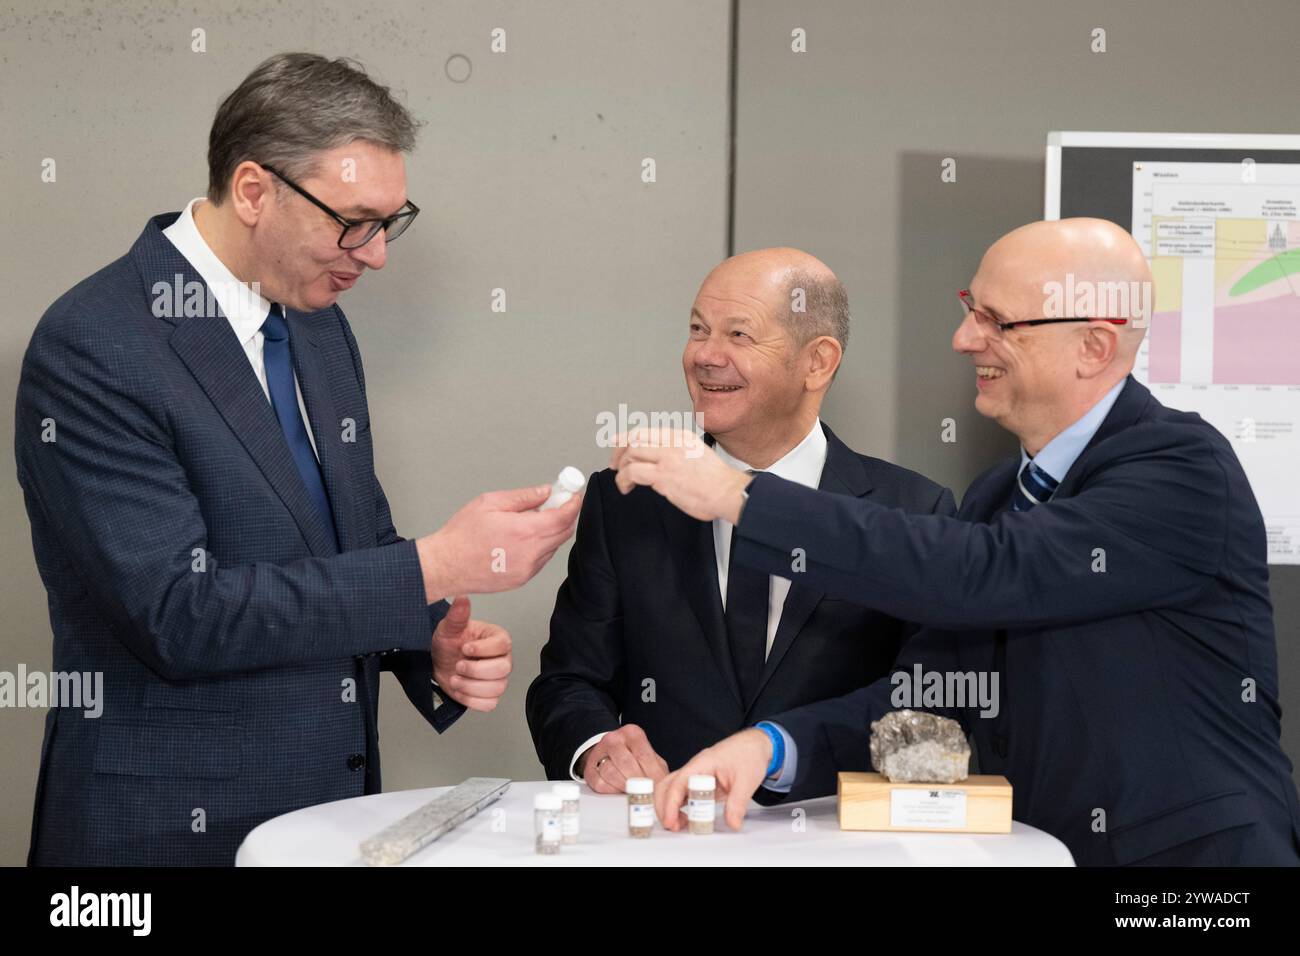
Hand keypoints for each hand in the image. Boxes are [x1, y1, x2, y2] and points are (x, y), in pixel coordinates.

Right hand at [416, 484, 581, 598]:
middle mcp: (530, 554)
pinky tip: (521, 539)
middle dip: (565, 515)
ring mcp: (527, 570)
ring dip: (551, 532)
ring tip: (530, 521)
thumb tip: (545, 492)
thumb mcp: (490, 503)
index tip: (574, 495)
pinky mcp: (521, 579)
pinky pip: (540, 560)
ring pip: (552, 547)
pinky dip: (540, 546)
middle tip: (555, 503)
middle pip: (564, 533)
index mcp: (524, 531)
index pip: (564, 517)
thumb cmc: (461, 535)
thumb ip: (523, 497)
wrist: (445, 566)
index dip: (573, 503)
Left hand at [430, 595, 512, 711]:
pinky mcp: (490, 696)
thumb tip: (462, 598)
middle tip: (458, 665)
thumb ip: (457, 615)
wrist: (439, 662)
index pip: (503, 645)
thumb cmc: (448, 642)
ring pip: (496, 689)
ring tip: (455, 678)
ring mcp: (499, 679)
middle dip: (476, 670)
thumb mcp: (449, 627)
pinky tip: (460, 689)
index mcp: (498, 639)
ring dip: (470, 687)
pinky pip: (489, 704)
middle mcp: (503, 659)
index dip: (483, 649)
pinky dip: (471, 700)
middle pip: (503, 670)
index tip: (465, 648)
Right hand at [579, 724, 669, 793]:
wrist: (609, 754)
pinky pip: (600, 784)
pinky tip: (619, 790)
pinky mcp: (589, 769)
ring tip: (633, 792)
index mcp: (632, 733)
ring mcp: (599, 751)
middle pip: (626, 764)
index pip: (644, 757)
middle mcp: (614, 738)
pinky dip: (612, 791)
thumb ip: (656, 770)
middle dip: (638, 784)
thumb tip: (662, 788)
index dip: (652, 776)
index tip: (657, 789)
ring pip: (611, 773)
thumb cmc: (634, 758)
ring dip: (624, 787)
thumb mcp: (649, 758)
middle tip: (645, 794)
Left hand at [609, 428, 750, 522]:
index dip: (626, 437)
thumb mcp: (698, 453)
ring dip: (621, 468)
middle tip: (615, 465)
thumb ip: (678, 452)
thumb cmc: (717, 481)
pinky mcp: (663, 475)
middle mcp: (672, 443)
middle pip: (634, 439)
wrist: (728, 492)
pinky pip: (632, 472)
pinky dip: (624, 480)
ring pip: (631, 454)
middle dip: (618, 453)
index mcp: (680, 437)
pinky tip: (627, 487)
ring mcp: (667, 458)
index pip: (646, 431)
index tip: (617, 443)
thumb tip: (661, 460)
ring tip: (623, 480)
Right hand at [654, 728, 772, 830]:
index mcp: (702, 764)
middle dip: (663, 807)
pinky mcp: (699, 782)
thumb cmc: (748, 754)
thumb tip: (732, 823)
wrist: (754, 746)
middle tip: (673, 826)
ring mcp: (695, 775)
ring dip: (669, 807)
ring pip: (671, 790)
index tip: (672, 822)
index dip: (671, 804)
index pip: (678, 783)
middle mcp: (694, 768)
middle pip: (667, 785)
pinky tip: (686, 818)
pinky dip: (678, 807)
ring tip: (679, 825)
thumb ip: (738, 803)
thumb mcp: (746, 781)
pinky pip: (682, 794)